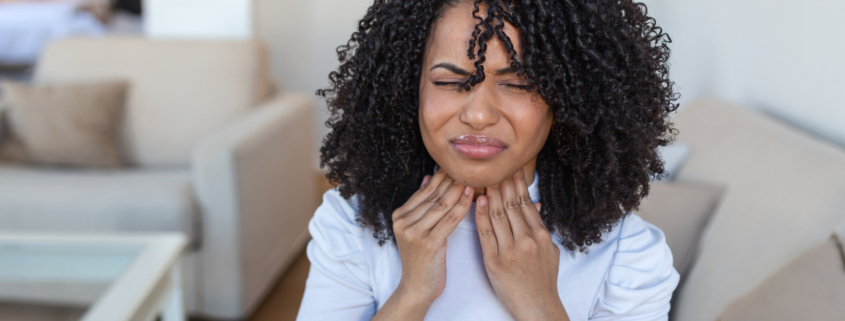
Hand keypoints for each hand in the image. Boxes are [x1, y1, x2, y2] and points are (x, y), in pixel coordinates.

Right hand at [373, 170, 473, 319]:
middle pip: (433, 195)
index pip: (425, 190)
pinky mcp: (428, 243)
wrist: (417, 287)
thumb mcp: (416, 229)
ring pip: (442, 205)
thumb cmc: (421, 258)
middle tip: (470, 165)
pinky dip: (462, 206)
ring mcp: (414, 233)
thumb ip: (421, 204)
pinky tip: (472, 196)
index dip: (443, 176)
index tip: (459, 163)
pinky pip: (449, 220)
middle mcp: (403, 222)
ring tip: (474, 176)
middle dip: (453, 179)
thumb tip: (427, 177)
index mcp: (400, 216)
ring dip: (459, 189)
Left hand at [475, 170, 568, 320]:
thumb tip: (536, 204)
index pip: (526, 203)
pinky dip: (481, 215)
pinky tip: (477, 201)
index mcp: (541, 235)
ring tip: (484, 179)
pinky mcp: (495, 261)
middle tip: (494, 167)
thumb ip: (541, 227)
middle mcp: (527, 240)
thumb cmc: (543, 280)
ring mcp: (510, 250)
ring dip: (490, 195)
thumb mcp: (550, 251)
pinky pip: (486, 233)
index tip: (511, 171)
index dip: (517, 185)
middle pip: (511, 205)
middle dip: (502, 184)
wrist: (538, 307)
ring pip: (498, 215)